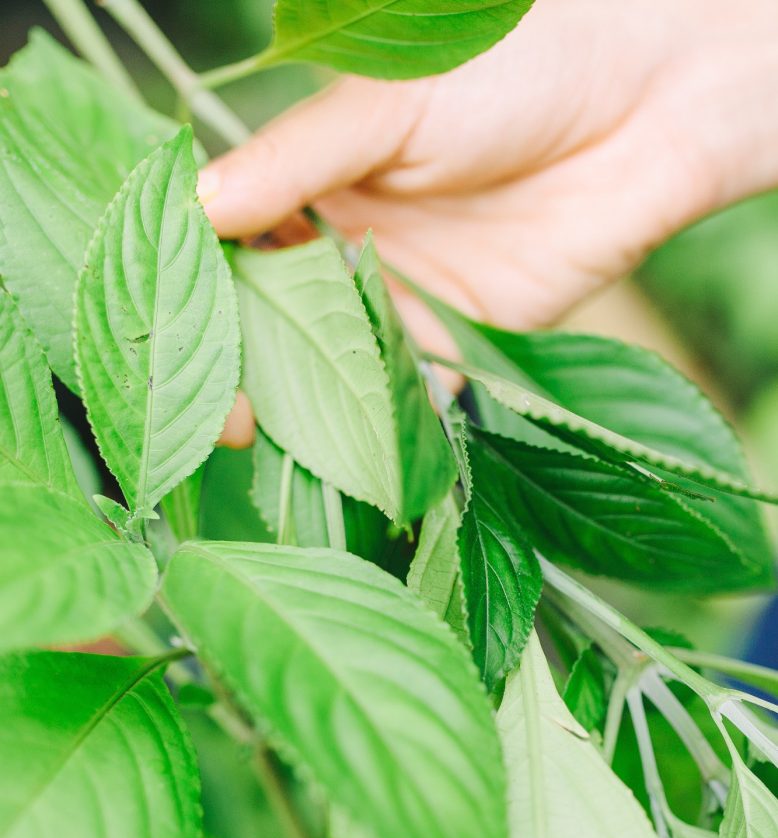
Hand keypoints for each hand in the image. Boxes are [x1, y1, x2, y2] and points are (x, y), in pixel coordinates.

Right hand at [202, 0, 777, 445]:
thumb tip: (197, 203)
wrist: (644, 107)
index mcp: (312, 180)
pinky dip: (382, 420)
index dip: (200, 291)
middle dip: (244, 368)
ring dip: (304, 406)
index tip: (170, 332)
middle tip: (222, 416)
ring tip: (270, 438)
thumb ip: (297, 157)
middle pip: (273, 319)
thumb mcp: (389, 101)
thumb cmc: (513, 69)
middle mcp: (344, 246)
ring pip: (331, 365)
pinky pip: (405, 390)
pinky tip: (356, 447)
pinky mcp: (456, 341)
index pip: (233, 246)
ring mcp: (397, 299)